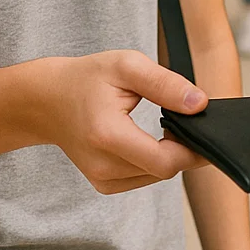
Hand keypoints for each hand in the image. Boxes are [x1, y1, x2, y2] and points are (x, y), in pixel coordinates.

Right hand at [42, 51, 208, 194]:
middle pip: (163, 170)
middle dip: (183, 148)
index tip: (201, 125)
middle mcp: (102, 165)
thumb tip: (199, 104)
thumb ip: (165, 84)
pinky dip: (152, 160)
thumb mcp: (128, 65)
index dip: (191, 148)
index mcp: (107, 135)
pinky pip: (142, 177)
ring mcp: (100, 179)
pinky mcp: (103, 184)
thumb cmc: (87, 78)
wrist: (48, 99)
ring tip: (162, 123)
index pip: (165, 162)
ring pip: (155, 176)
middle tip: (185, 118)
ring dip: (168, 154)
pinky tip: (146, 138)